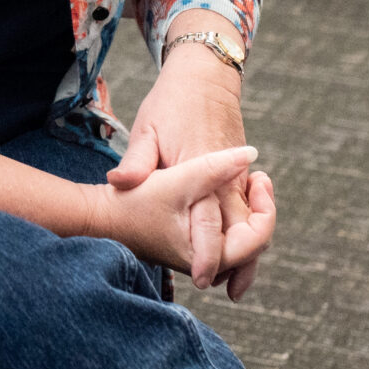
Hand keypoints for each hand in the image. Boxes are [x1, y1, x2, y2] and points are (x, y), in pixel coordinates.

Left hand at [116, 42, 271, 298]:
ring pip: (251, 226)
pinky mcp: (240, 176)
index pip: (209, 221)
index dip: (207, 253)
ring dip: (247, 256)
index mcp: (201, 170)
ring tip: (235, 287)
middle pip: (241, 231)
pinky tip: (238, 258)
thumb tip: (117, 183)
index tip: (201, 279)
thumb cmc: (170, 104)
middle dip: (237, 264)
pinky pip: (249, 214)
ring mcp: (237, 177)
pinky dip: (249, 237)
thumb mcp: (147, 128)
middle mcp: (225, 178)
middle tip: (226, 292)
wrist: (206, 77)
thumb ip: (137, 161)